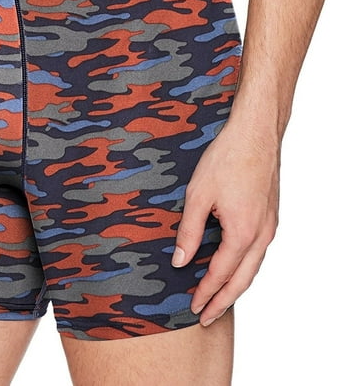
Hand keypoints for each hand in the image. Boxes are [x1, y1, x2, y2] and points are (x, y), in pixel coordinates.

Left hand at [172, 122, 278, 325]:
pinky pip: (258, 251)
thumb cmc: (226, 159)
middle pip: (242, 280)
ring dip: (235, 286)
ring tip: (219, 299)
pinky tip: (233, 265)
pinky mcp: (270, 215)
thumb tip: (180, 260)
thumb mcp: (197, 196)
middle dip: (223, 301)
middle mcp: (261, 234)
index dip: (206, 293)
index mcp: (242, 233)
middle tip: (207, 316)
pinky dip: (244, 267)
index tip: (194, 308)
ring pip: (253, 267)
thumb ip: (189, 231)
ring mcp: (269, 225)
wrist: (255, 134)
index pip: (221, 274)